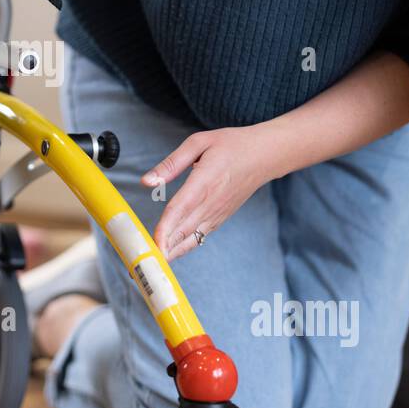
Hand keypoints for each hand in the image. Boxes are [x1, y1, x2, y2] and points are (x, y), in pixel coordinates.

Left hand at [140, 126, 277, 261]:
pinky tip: (171, 254)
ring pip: (191, 238)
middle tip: (142, 262)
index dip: (165, 229)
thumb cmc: (232, 145)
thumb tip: (147, 181)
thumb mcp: (199, 143)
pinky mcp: (220, 217)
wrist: (265, 156)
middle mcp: (210, 203)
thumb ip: (171, 163)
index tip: (152, 244)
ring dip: (172, 252)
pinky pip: (200, 236)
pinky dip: (185, 247)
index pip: (179, 210)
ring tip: (152, 264)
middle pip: (182, 230)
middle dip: (162, 248)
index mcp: (203, 182)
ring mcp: (217, 213)